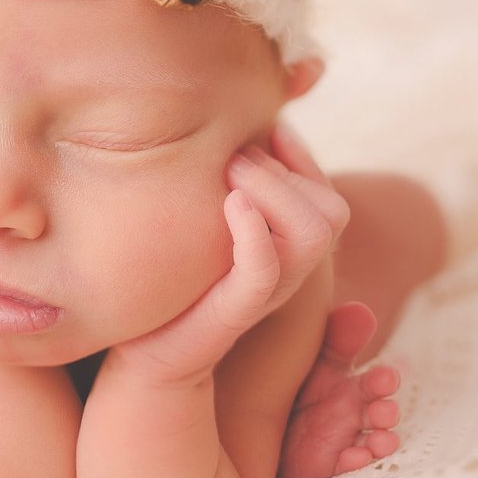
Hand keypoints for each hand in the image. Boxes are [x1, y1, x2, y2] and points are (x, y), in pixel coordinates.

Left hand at [105, 119, 349, 386]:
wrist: (147, 350)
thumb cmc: (174, 279)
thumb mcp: (209, 220)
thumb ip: (235, 181)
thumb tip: (250, 127)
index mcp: (289, 250)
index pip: (327, 196)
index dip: (302, 158)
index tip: (267, 132)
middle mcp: (289, 272)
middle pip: (331, 210)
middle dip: (285, 170)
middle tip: (234, 159)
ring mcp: (268, 291)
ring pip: (314, 232)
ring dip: (275, 189)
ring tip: (230, 180)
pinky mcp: (235, 309)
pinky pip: (264, 267)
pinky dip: (253, 229)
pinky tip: (230, 203)